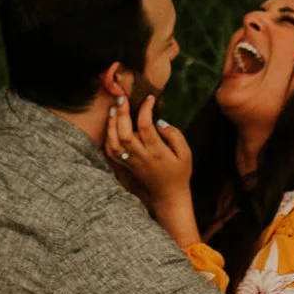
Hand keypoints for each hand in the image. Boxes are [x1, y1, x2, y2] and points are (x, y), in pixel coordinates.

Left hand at [105, 95, 195, 241]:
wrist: (168, 196)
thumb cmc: (179, 173)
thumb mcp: (186, 153)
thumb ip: (175, 135)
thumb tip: (159, 121)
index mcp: (157, 151)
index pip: (146, 126)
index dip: (145, 109)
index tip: (149, 98)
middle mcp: (141, 156)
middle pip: (125, 133)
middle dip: (121, 112)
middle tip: (122, 97)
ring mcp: (131, 162)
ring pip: (114, 142)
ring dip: (111, 124)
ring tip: (113, 108)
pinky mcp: (125, 166)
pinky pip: (111, 152)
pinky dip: (107, 138)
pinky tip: (109, 126)